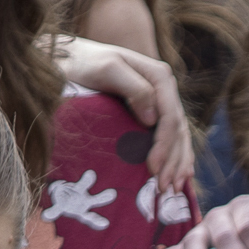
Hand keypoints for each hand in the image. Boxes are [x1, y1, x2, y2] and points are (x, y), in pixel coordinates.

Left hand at [50, 36, 195, 196]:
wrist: (67, 58)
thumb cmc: (81, 63)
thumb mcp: (106, 69)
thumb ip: (134, 88)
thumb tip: (153, 118)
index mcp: (159, 77)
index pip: (170, 117)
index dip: (165, 146)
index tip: (153, 169)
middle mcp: (165, 89)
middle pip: (178, 131)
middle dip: (173, 162)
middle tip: (165, 189)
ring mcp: (161, 101)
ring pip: (179, 137)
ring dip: (178, 165)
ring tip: (173, 189)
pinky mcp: (153, 111)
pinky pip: (173, 137)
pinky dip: (177, 157)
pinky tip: (181, 174)